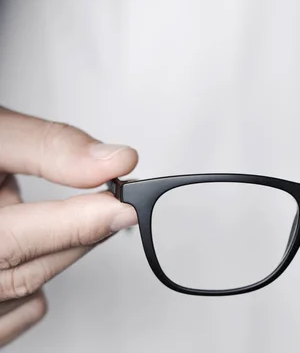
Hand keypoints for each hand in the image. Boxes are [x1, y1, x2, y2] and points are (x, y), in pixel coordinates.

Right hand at [0, 107, 137, 345]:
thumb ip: (47, 148)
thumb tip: (115, 161)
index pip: (13, 241)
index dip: (77, 224)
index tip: (123, 207)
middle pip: (26, 272)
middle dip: (77, 233)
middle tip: (107, 202)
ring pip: (26, 294)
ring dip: (51, 254)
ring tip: (29, 214)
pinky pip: (16, 314)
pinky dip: (33, 280)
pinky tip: (17, 245)